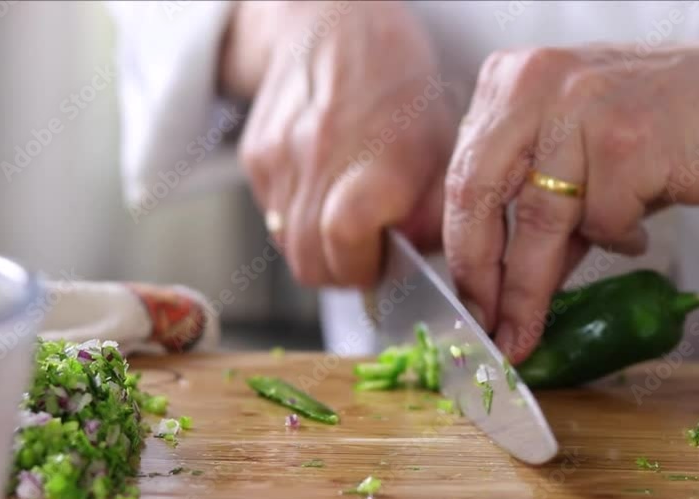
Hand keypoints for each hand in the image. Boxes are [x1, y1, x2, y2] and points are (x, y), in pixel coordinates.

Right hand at [223, 1, 456, 286]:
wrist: (336, 25)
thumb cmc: (400, 86)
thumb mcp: (443, 145)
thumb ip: (433, 212)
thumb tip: (415, 262)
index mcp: (377, 157)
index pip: (345, 242)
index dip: (363, 270)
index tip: (382, 266)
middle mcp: (322, 158)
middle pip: (310, 262)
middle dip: (341, 272)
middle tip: (366, 255)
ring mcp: (281, 158)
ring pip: (288, 246)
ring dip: (318, 249)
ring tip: (347, 222)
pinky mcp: (255, 156)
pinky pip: (271, 217)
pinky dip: (297, 221)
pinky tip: (323, 191)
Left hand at [443, 27, 698, 362]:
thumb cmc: (663, 123)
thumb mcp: (581, 153)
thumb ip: (539, 208)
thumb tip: (502, 287)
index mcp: (513, 80)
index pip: (463, 175)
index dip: (460, 247)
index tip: (468, 297)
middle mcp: (536, 84)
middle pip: (479, 196)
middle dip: (481, 275)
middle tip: (486, 325)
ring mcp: (580, 109)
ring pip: (538, 223)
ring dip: (533, 289)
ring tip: (531, 326)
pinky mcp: (626, 141)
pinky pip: (603, 223)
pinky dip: (618, 239)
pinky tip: (638, 229)